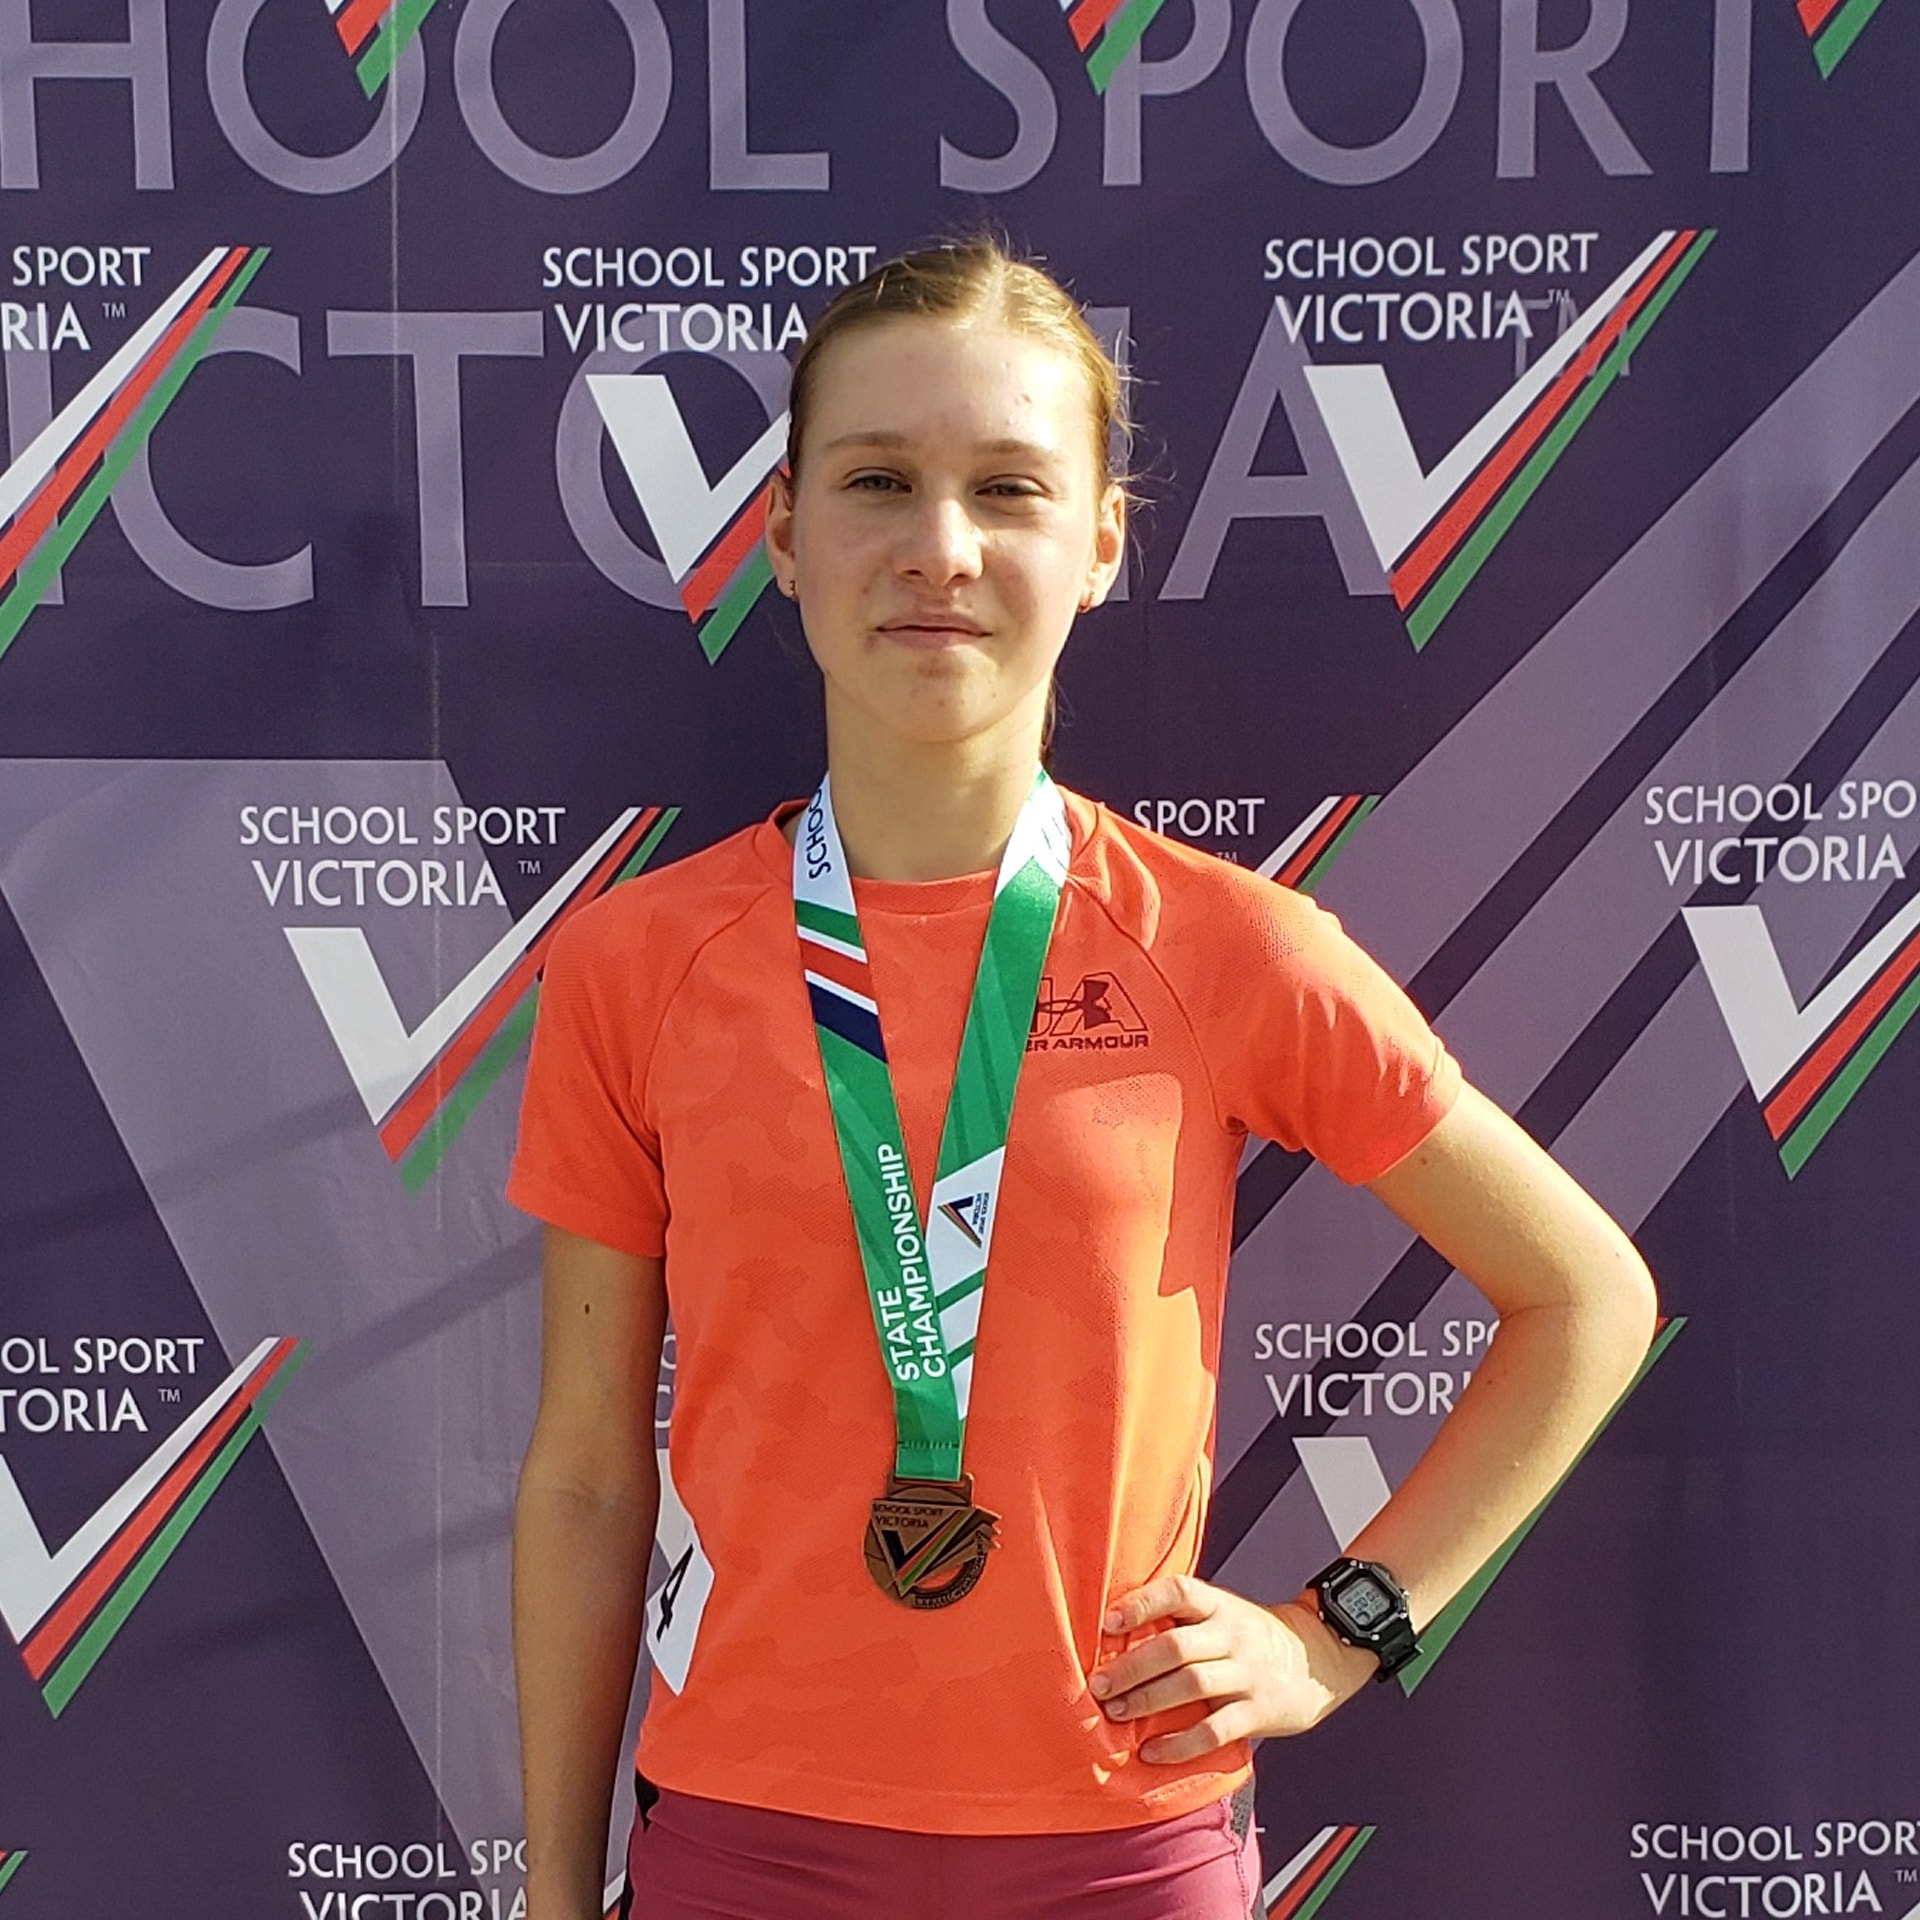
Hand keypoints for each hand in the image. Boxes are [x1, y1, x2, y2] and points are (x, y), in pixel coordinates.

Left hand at [1090, 1574, 1378, 1763]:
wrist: (1320, 1659)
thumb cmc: (1253, 1638)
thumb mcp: (1225, 1614)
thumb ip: (1184, 1620)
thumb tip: (1118, 1634)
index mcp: (1220, 1606)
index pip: (1179, 1592)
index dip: (1142, 1603)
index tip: (1108, 1622)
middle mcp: (1233, 1636)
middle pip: (1175, 1646)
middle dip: (1131, 1666)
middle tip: (1098, 1684)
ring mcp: (1248, 1674)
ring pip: (1192, 1684)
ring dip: (1147, 1700)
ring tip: (1115, 1712)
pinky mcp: (1258, 1712)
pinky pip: (1215, 1730)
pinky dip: (1180, 1744)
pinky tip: (1152, 1752)